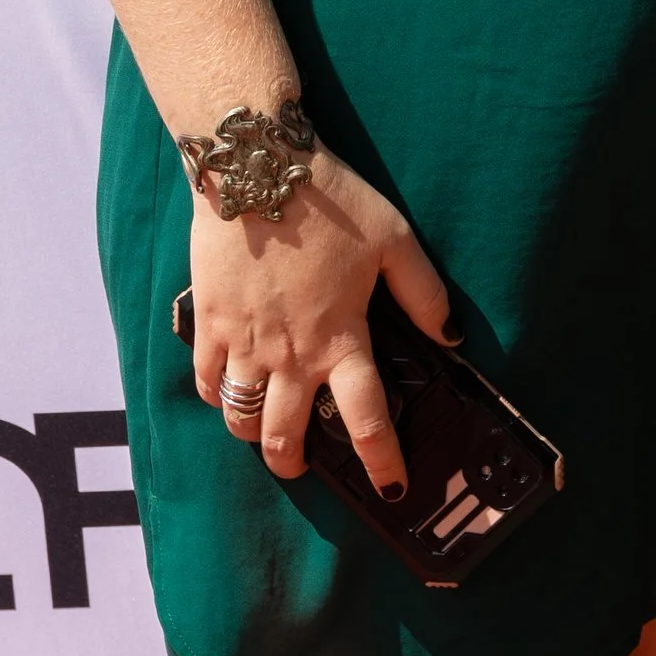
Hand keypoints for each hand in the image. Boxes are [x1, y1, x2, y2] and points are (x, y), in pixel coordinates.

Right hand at [188, 147, 453, 493]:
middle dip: (296, 463)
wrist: (257, 169)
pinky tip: (229, 389)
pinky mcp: (210, 324)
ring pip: (241, 420)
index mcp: (342, 338)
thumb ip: (424, 294)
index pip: (366, 419)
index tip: (392, 487)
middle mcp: (291, 354)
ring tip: (265, 430)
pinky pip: (205, 383)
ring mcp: (244, 343)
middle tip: (304, 464)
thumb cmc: (331, 202)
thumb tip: (451, 338)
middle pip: (286, 437)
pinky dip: (216, 397)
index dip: (381, 461)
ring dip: (254, 435)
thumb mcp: (394, 240)